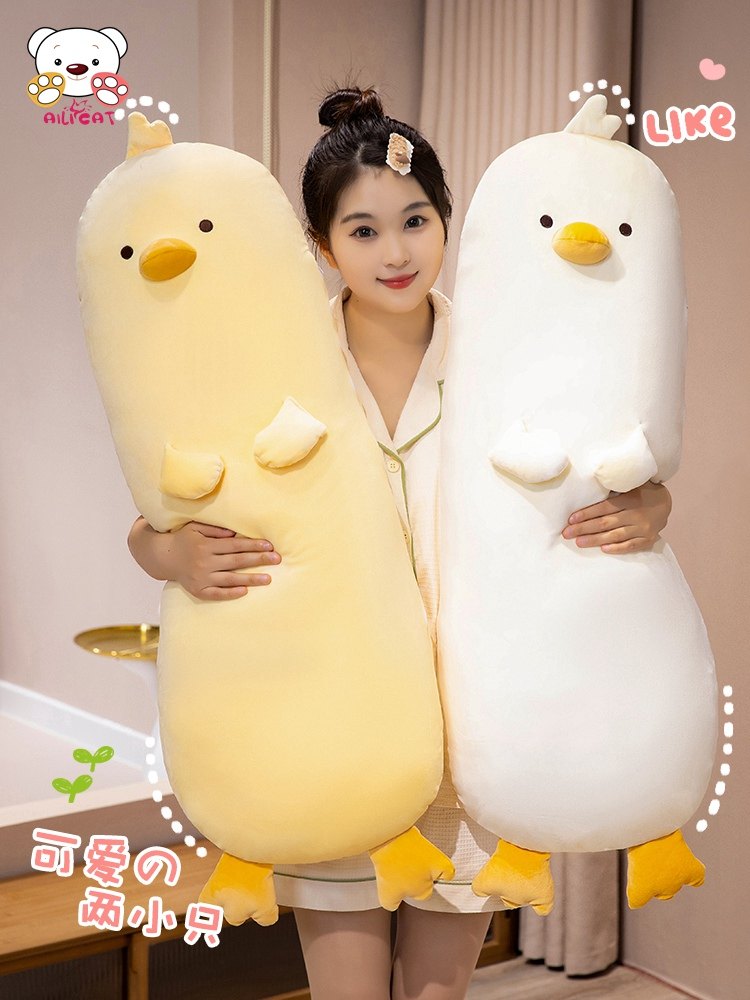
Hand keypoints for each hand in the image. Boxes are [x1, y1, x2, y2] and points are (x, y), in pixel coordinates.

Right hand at [127, 518, 279, 599]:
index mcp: (206, 545)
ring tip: (268, 579)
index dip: (253, 545)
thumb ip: (215, 529)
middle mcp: (204, 562)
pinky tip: (244, 592)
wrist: (162, 556)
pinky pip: (216, 593)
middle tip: (277, 559)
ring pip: (230, 579)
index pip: (235, 545)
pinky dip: (230, 593)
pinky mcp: (198, 590)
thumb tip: (235, 533)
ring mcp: (201, 577)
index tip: (269, 546)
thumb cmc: (184, 539)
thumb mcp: (196, 528)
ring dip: (250, 579)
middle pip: (236, 561)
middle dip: (258, 560)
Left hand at [561, 482, 671, 553]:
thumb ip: (614, 485)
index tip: (571, 519)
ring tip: (579, 542)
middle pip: (606, 523)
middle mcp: (637, 514)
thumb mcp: (630, 484)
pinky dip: (617, 548)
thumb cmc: (641, 492)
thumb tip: (589, 481)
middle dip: (584, 528)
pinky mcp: (648, 539)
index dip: (586, 513)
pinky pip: (631, 545)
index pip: (604, 508)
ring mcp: (644, 528)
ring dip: (595, 540)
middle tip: (567, 533)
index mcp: (630, 499)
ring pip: (615, 536)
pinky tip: (603, 549)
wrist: (666, 503)